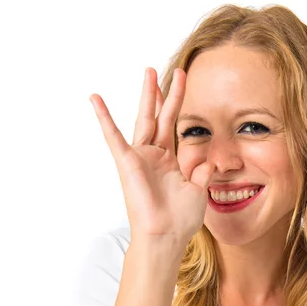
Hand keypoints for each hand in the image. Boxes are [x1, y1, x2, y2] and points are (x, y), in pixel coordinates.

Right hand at [89, 67, 213, 247]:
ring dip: (146, 96)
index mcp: (169, 160)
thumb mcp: (198, 191)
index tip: (182, 80)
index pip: (173, 124)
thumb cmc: (180, 220)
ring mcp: (140, 157)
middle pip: (158, 116)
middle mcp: (154, 155)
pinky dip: (104, 118)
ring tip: (148, 72)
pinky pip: (114, 137)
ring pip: (143, 119)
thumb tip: (210, 159)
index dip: (177, 102)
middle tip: (162, 69)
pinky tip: (96, 99)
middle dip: (161, 92)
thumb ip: (202, 172)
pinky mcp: (127, 162)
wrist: (166, 236)